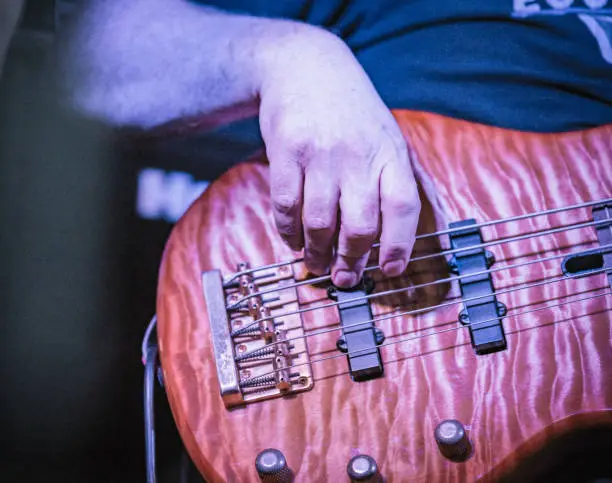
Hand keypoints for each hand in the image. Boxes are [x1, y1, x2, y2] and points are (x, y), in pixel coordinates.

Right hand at [258, 27, 420, 287]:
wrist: (306, 66)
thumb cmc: (353, 113)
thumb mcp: (387, 137)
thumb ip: (396, 180)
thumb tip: (402, 239)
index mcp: (390, 153)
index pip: (403, 208)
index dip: (398, 246)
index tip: (390, 270)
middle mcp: (358, 155)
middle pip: (359, 226)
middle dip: (351, 262)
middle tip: (345, 279)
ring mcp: (320, 154)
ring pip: (319, 224)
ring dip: (316, 253)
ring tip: (316, 265)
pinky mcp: (285, 152)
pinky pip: (285, 207)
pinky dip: (288, 233)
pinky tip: (293, 241)